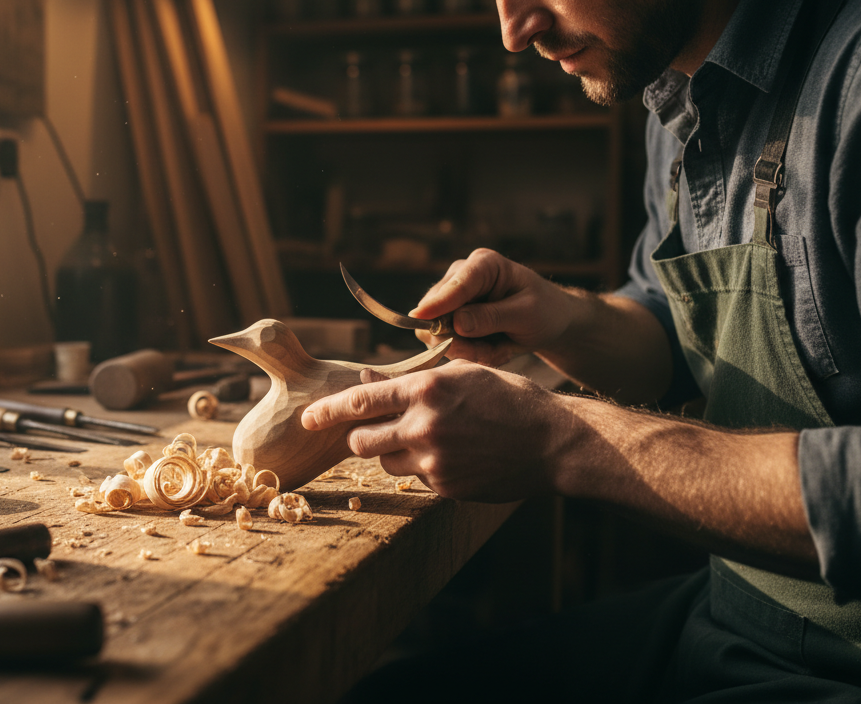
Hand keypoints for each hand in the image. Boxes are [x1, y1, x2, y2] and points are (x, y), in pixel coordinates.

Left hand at [301, 361, 570, 501]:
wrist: (554, 442)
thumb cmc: (509, 398)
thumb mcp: (461, 373)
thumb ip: (411, 380)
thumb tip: (367, 379)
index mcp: (426, 390)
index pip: (360, 401)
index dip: (327, 411)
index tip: (306, 418)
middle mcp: (424, 426)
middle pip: (361, 442)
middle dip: (361, 437)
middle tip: (376, 431)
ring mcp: (434, 461)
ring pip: (385, 462)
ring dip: (393, 453)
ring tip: (428, 440)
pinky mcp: (445, 488)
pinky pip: (416, 478)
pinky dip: (423, 468)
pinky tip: (454, 455)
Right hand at [412, 248, 577, 365]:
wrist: (549, 322)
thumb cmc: (545, 311)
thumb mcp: (527, 314)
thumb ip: (492, 317)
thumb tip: (456, 323)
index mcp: (483, 265)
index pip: (456, 285)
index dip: (437, 303)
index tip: (418, 317)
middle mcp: (460, 276)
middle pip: (435, 311)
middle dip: (460, 339)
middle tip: (492, 354)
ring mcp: (451, 298)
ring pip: (436, 332)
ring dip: (466, 349)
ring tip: (497, 350)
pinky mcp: (447, 318)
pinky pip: (443, 343)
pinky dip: (467, 353)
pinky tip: (490, 350)